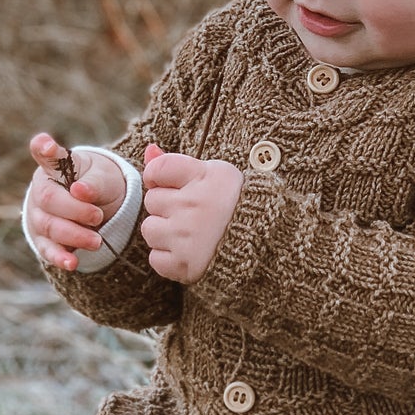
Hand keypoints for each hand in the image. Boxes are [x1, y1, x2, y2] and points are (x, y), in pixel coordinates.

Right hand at [28, 133, 125, 271]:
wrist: (99, 206)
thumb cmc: (98, 184)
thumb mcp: (103, 177)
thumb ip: (94, 182)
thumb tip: (80, 191)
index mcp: (54, 167)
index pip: (43, 153)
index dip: (43, 148)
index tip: (47, 145)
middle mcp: (40, 189)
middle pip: (49, 200)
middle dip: (75, 211)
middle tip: (98, 216)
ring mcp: (38, 215)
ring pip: (49, 227)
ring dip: (74, 236)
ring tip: (97, 241)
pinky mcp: (43, 240)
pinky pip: (47, 250)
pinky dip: (60, 257)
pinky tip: (71, 263)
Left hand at [141, 145, 243, 282]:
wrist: (266, 243)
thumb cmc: (235, 204)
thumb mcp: (214, 174)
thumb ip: (176, 163)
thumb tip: (148, 150)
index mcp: (204, 177)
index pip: (157, 170)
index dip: (158, 177)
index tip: (171, 185)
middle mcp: (194, 205)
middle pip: (152, 200)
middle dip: (167, 206)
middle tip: (191, 212)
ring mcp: (187, 236)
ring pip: (149, 230)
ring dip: (164, 232)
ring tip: (189, 233)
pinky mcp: (184, 264)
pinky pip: (155, 259)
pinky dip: (168, 258)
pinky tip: (188, 251)